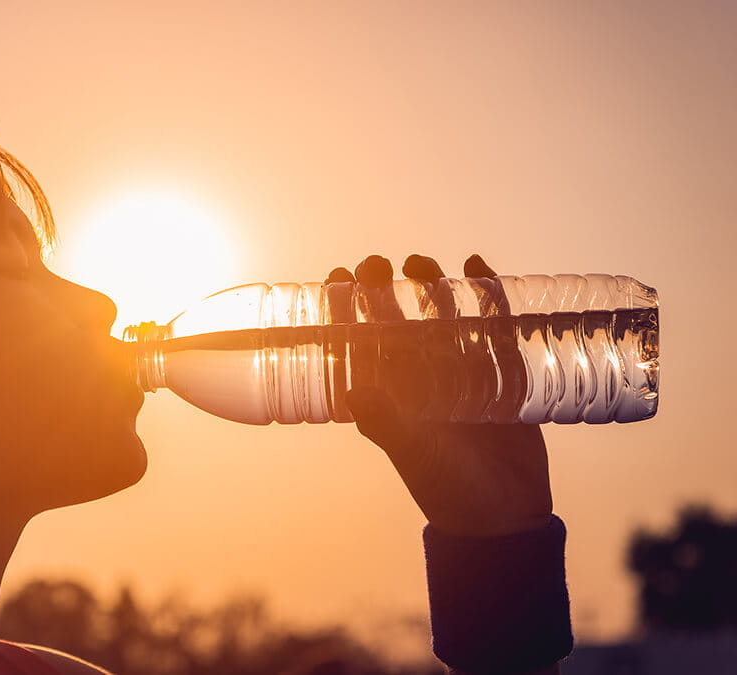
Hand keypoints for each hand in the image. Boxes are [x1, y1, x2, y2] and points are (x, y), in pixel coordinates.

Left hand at [328, 254, 552, 536]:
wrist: (504, 515)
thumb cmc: (447, 488)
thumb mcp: (413, 454)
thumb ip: (387, 423)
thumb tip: (355, 391)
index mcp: (388, 394)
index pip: (358, 341)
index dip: (344, 308)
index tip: (336, 276)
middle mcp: (419, 377)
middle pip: (397, 318)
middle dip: (383, 287)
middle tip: (375, 263)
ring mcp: (459, 370)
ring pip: (440, 314)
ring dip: (429, 284)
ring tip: (419, 262)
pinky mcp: (501, 370)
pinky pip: (492, 324)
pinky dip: (487, 294)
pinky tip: (477, 266)